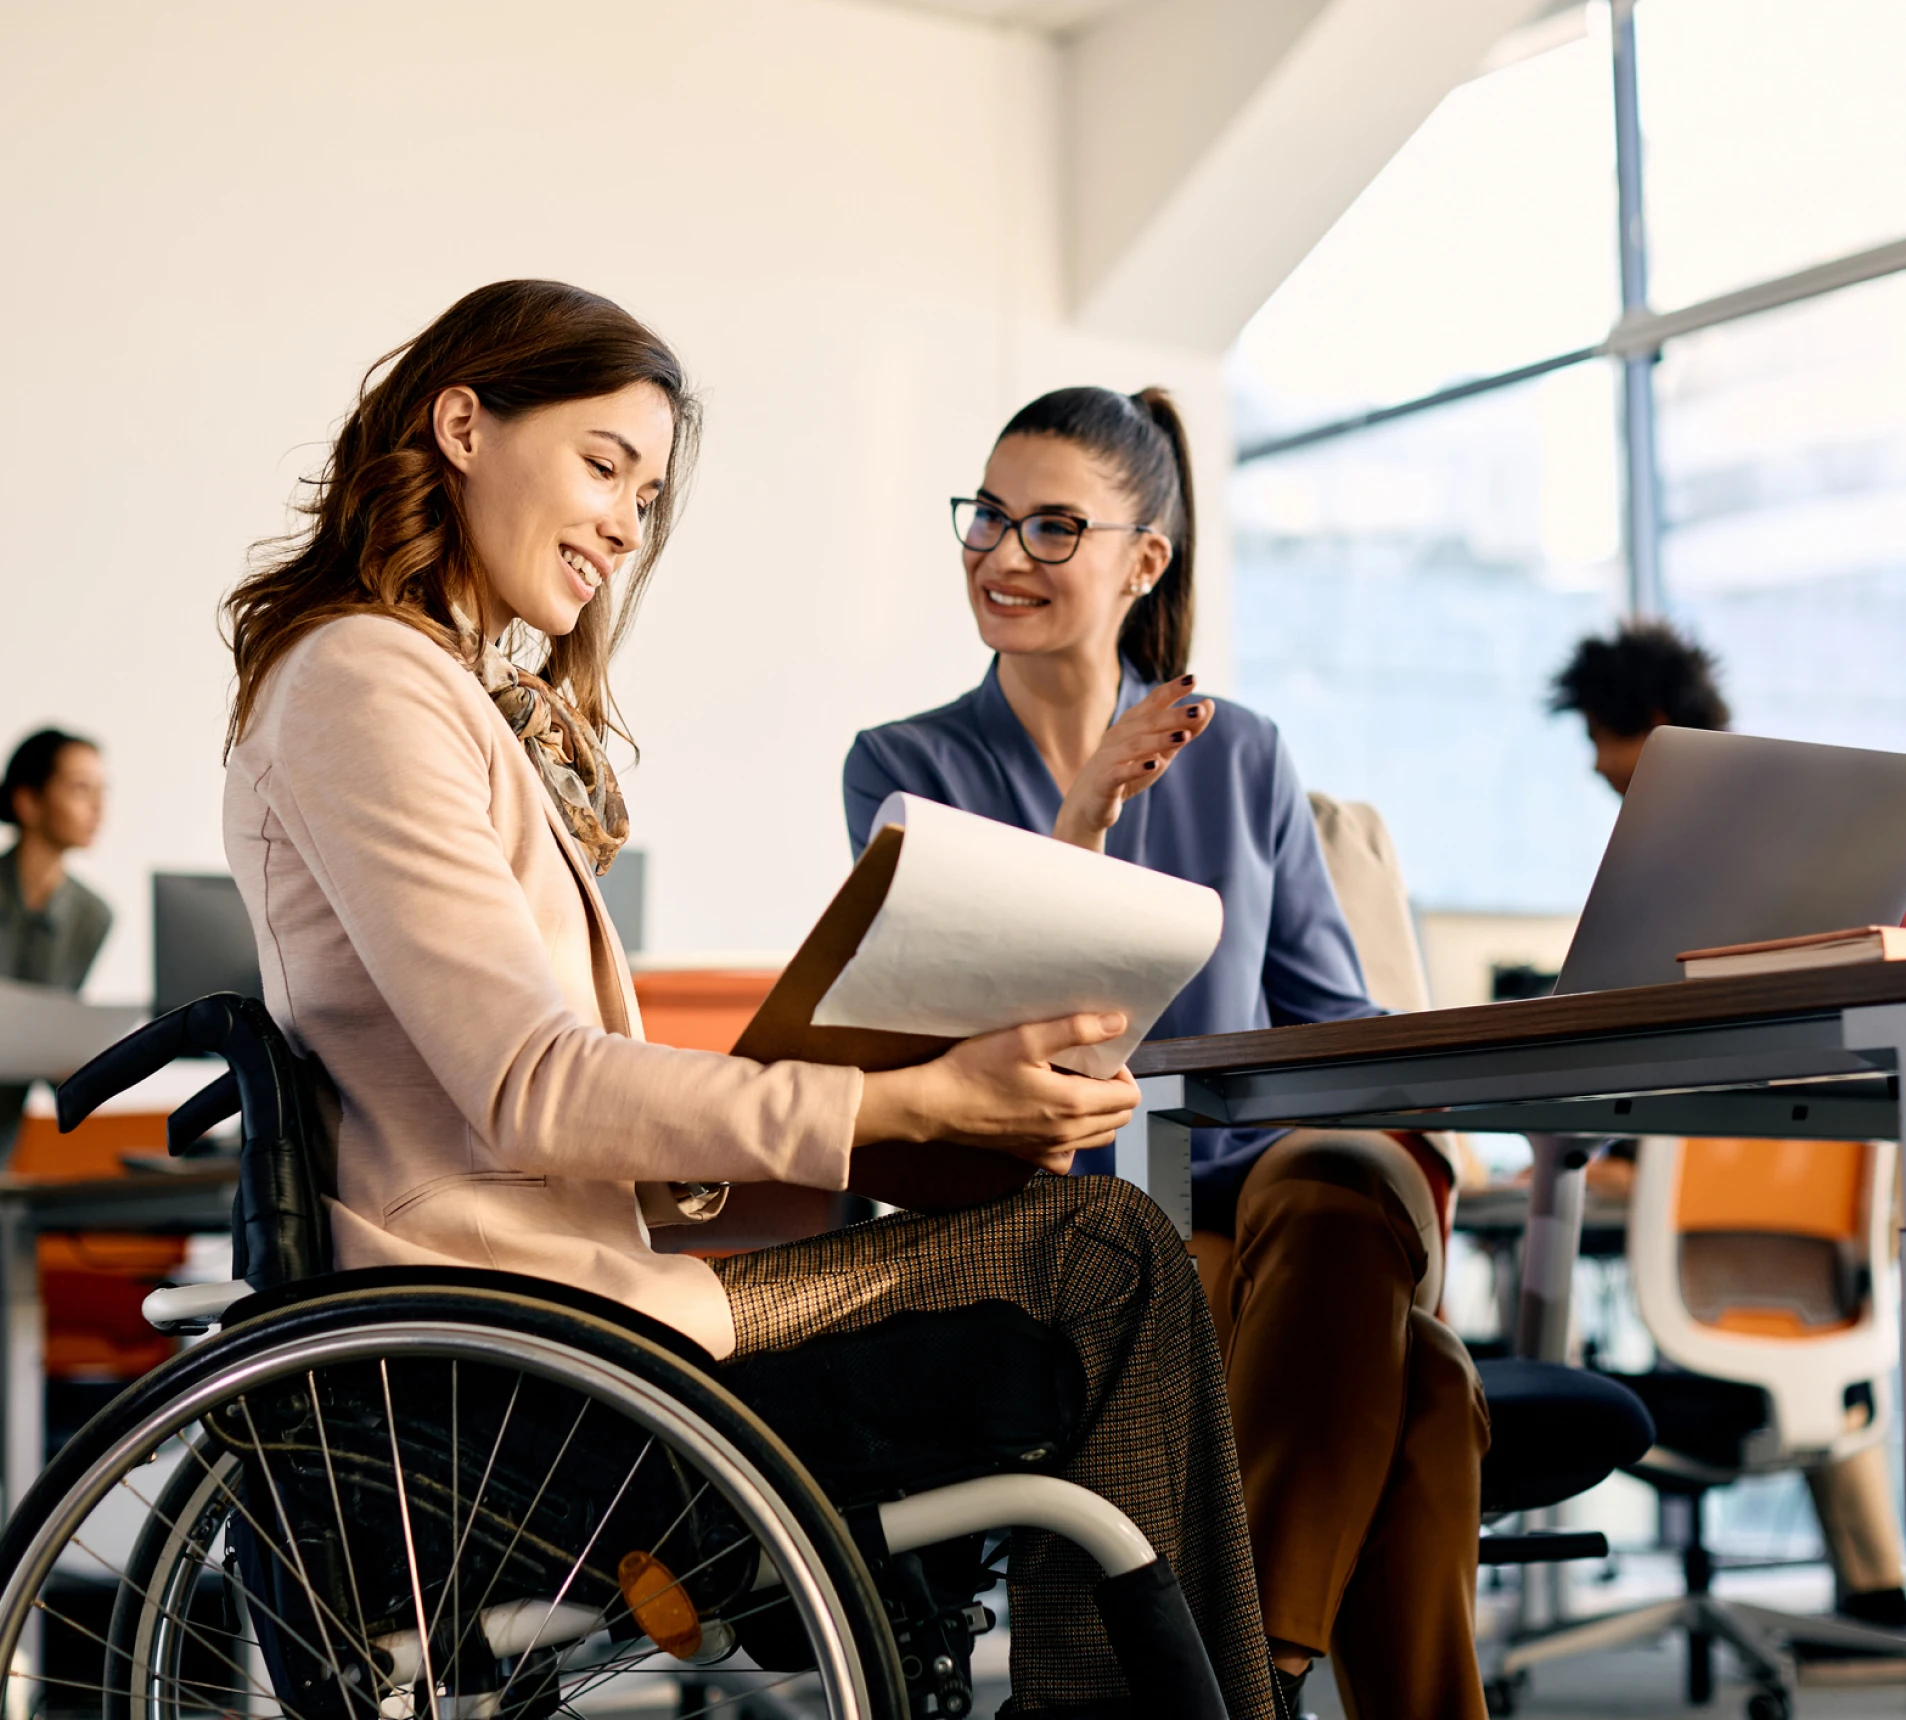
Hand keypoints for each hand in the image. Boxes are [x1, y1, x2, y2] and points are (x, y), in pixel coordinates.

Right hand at [854, 1011, 1139, 1172]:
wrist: (935, 1105)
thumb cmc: (975, 1069)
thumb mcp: (1026, 1038)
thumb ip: (1077, 1029)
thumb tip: (1117, 1023)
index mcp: (1072, 1104)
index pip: (1129, 1097)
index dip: (1122, 1072)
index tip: (1100, 1056)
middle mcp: (1067, 1133)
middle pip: (1119, 1119)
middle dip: (1114, 1091)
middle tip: (1088, 1068)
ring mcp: (1049, 1148)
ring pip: (1099, 1138)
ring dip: (1098, 1113)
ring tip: (1074, 1087)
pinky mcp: (1030, 1155)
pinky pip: (1068, 1155)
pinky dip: (1073, 1138)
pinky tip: (1055, 1117)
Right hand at [1053, 676, 1214, 851]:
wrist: (1089, 802)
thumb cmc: (1128, 770)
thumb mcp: (1162, 750)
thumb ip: (1185, 729)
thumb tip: (1209, 704)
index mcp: (1132, 723)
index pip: (1154, 701)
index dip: (1172, 689)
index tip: (1194, 678)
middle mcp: (1119, 735)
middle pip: (1149, 722)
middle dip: (1174, 715)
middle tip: (1198, 709)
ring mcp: (1109, 757)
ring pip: (1137, 745)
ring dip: (1161, 740)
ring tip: (1184, 736)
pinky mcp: (1104, 781)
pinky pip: (1121, 772)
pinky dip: (1137, 768)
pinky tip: (1154, 765)